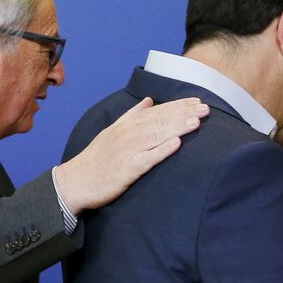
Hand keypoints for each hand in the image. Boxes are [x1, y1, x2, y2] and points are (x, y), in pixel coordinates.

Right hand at [55, 97, 208, 213]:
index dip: (178, 105)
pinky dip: (162, 150)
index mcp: (126, 126)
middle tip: (206, 108)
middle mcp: (128, 135)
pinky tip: (177, 143)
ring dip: (178, 127)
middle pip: (160, 120)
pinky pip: (148, 159)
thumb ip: (131, 115)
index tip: (197, 101)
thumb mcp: (111, 131)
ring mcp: (128, 152)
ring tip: (197, 121)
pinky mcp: (127, 170)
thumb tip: (149, 101)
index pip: (157, 111)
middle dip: (184, 113)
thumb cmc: (96, 159)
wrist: (75, 182)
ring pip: (157, 136)